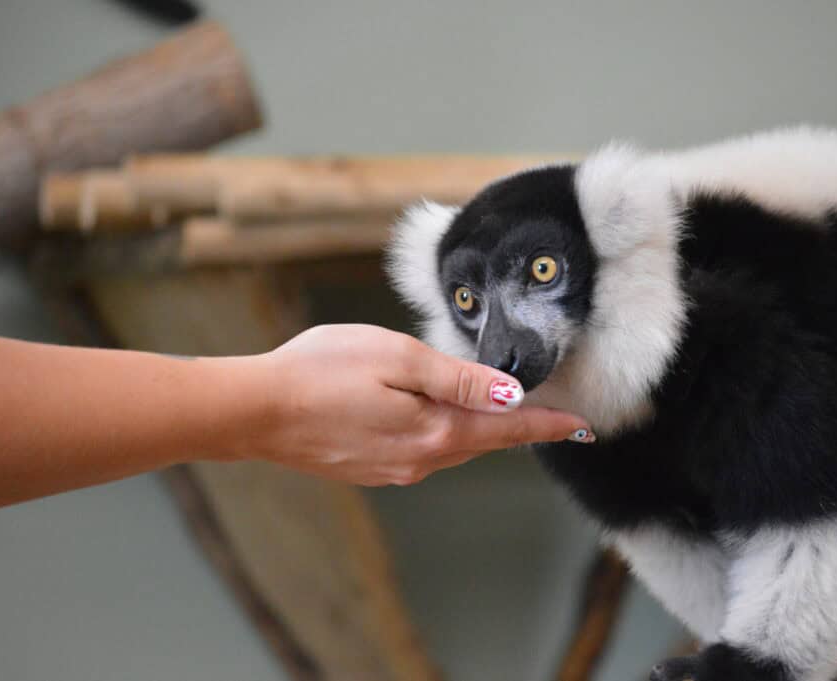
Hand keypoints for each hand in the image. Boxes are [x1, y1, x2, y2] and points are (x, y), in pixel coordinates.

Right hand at [245, 325, 592, 485]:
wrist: (254, 411)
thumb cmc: (320, 371)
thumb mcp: (397, 358)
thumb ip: (456, 379)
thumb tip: (508, 395)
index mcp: (433, 432)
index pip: (507, 430)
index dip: (548, 426)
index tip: (582, 426)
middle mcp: (419, 462)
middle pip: (483, 442)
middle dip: (516, 428)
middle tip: (547, 412)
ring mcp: (392, 470)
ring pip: (452, 448)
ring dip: (477, 430)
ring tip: (496, 410)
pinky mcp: (369, 469)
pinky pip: (422, 453)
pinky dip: (441, 434)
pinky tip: (432, 415)